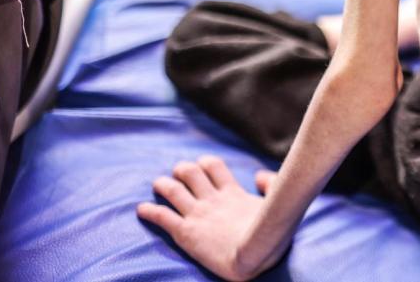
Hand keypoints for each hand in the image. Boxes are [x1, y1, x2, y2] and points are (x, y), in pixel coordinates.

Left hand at [137, 156, 280, 280]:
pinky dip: (149, 211)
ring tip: (158, 185)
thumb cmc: (269, 236)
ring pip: (172, 190)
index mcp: (232, 192)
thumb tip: (259, 176)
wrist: (253, 257)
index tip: (202, 166)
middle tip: (179, 175)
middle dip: (182, 170)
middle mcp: (211, 199)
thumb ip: (271, 185)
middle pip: (190, 172)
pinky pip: (162, 216)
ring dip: (162, 185)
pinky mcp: (185, 232)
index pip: (214, 166)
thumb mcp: (277, 205)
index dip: (205, 163)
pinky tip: (141, 209)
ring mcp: (197, 214)